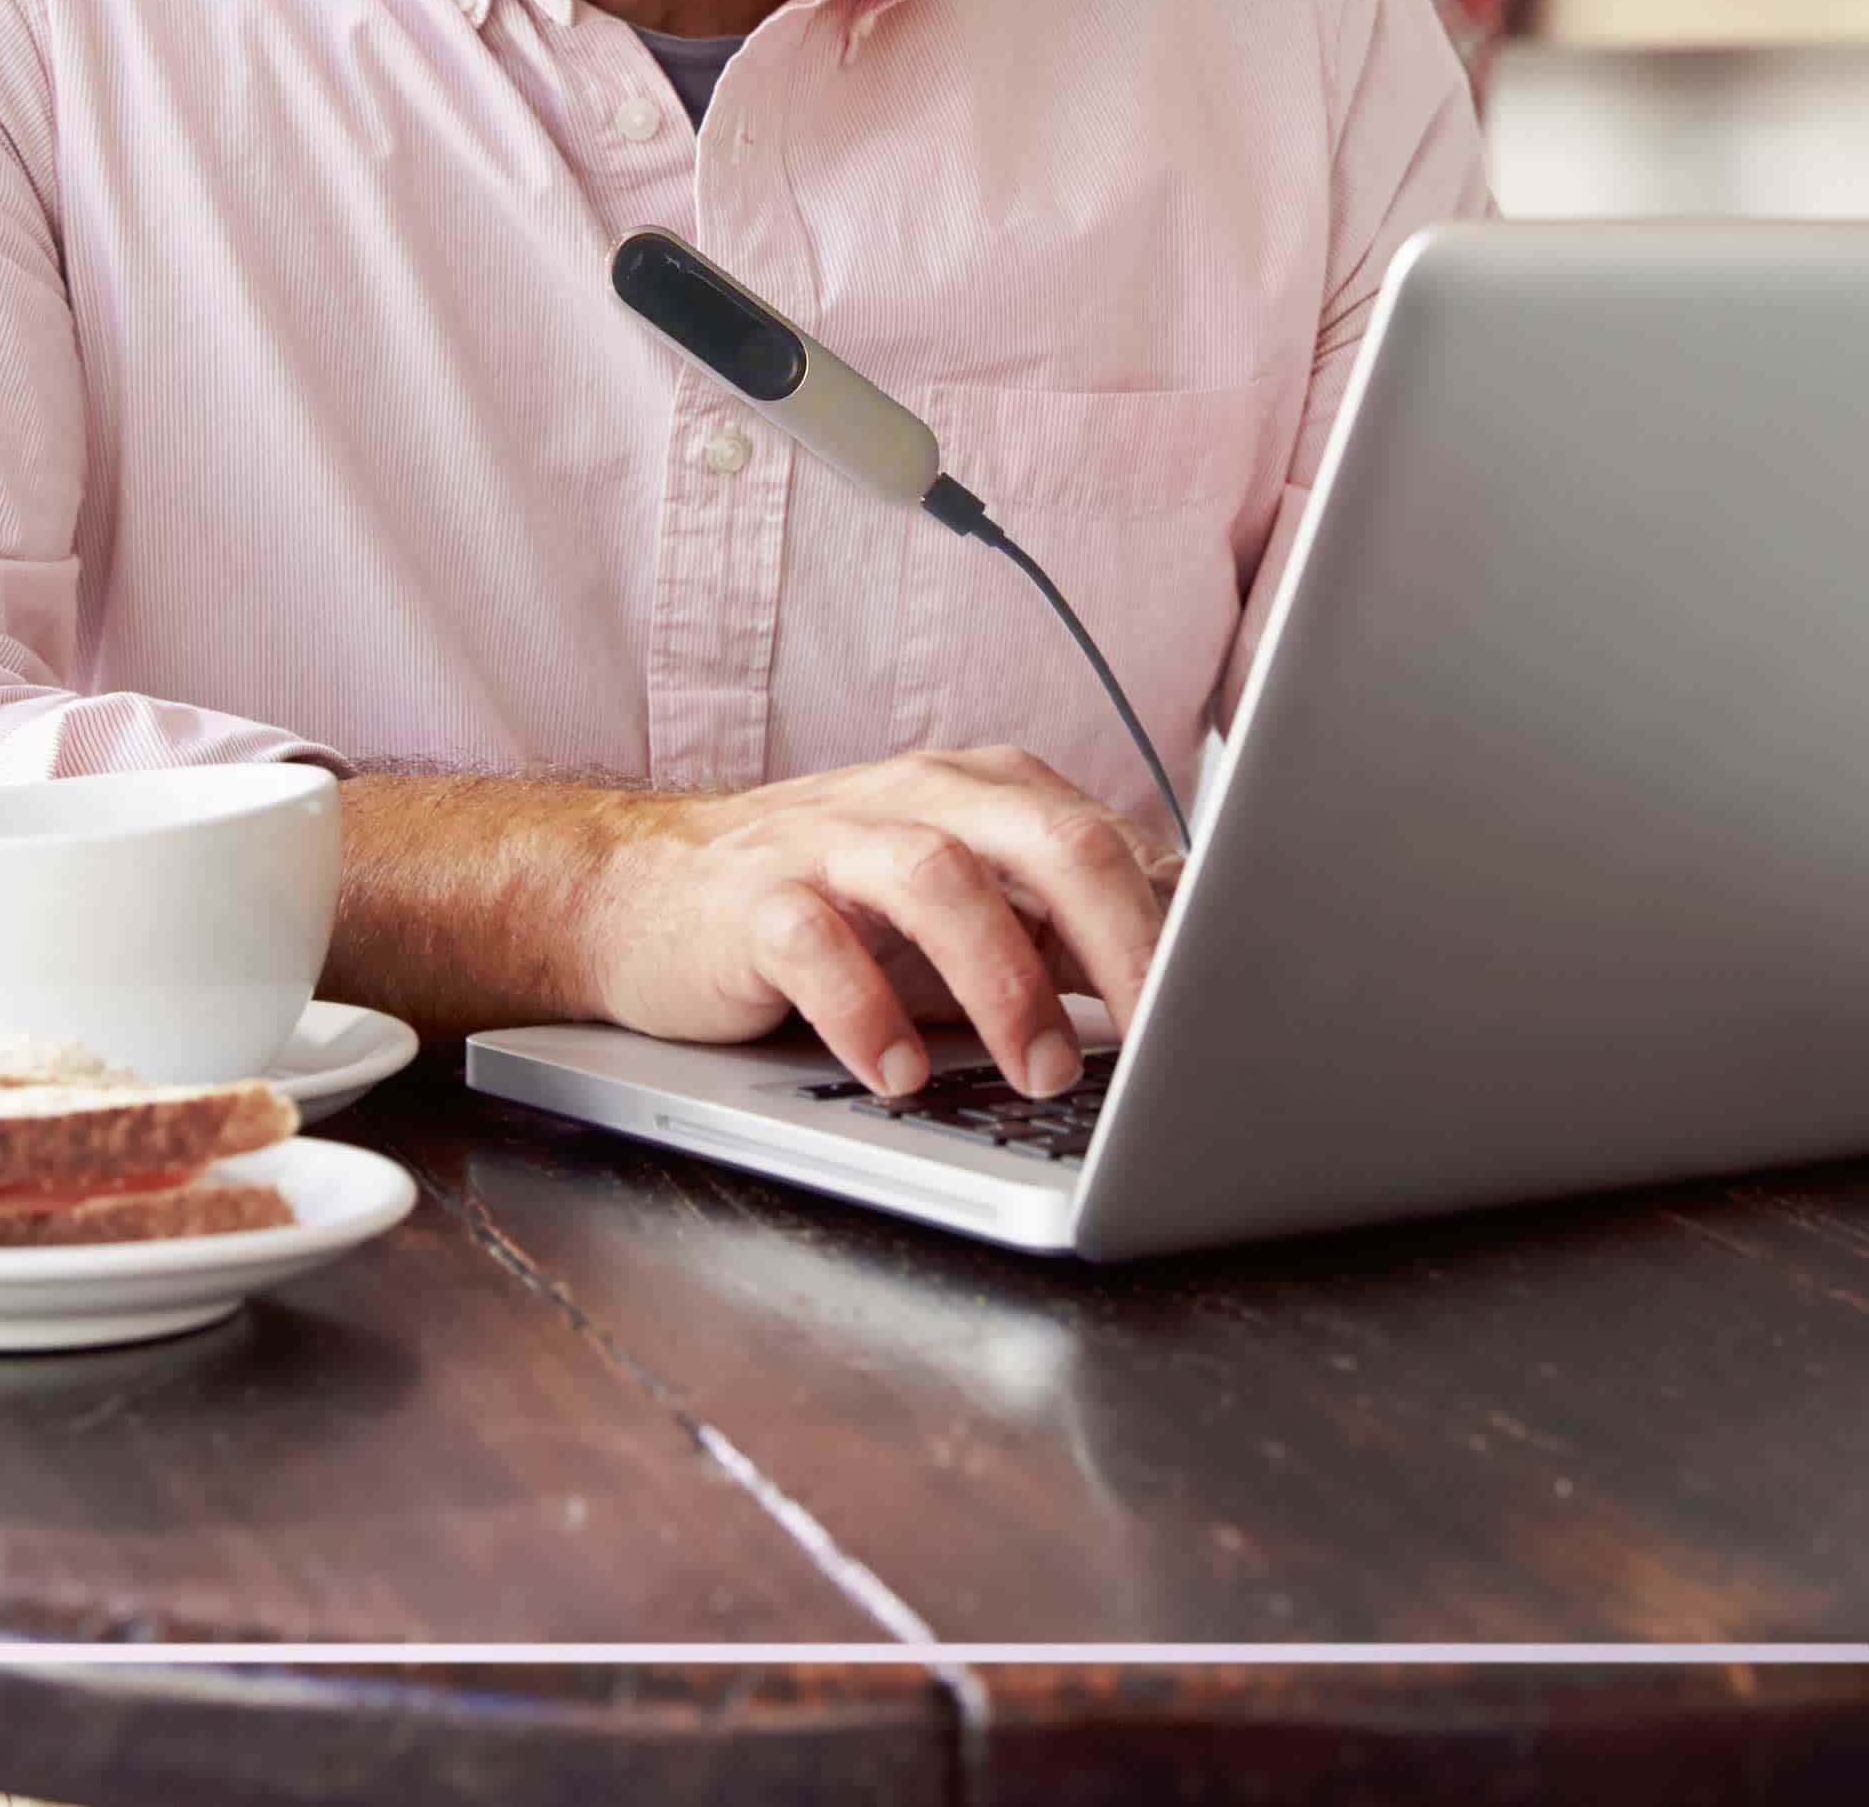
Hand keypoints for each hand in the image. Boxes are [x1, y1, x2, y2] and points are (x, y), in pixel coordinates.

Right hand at [578, 747, 1171, 1100]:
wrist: (649, 893)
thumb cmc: (834, 904)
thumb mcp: (969, 906)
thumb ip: (1067, 922)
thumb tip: (1191, 947)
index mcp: (990, 793)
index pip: (1106, 843)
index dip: (1171, 929)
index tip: (1219, 1007)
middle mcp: (922, 797)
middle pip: (1046, 841)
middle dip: (1115, 942)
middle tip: (1158, 1037)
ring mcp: (833, 840)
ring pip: (939, 880)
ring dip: (1004, 984)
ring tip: (1041, 1073)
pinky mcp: (754, 899)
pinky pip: (817, 943)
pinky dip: (866, 1012)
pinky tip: (900, 1075)